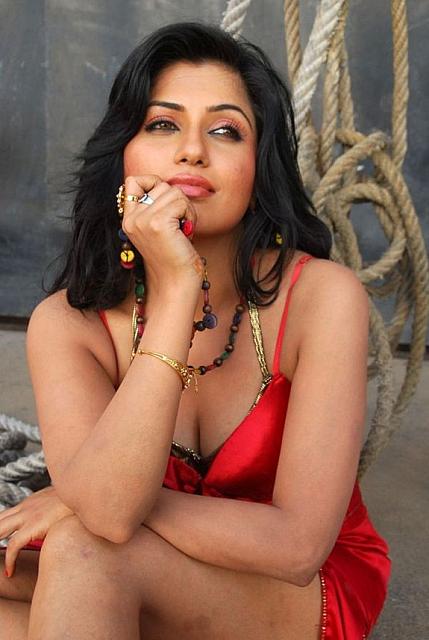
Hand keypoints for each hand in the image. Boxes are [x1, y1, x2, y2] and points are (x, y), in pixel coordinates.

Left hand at [0, 486, 72, 577]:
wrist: (88, 491)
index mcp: (32, 502)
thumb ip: (55, 511)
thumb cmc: (80, 500)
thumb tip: (58, 524)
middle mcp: (26, 507)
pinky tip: (11, 570)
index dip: (0, 528)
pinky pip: (13, 545)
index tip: (0, 540)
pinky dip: (9, 560)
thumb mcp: (63, 502)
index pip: (6, 516)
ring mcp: (28, 515)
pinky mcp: (34, 525)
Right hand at [122, 175, 203, 291]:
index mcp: (128, 219)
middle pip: (160, 185)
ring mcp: (142, 220)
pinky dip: (190, 215)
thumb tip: (169, 186)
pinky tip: (186, 232)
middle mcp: (131, 218)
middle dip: (177, 200)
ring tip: (184, 229)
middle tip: (180, 223)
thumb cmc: (174, 257)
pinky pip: (181, 201)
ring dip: (186, 208)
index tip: (168, 203)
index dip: (153, 183)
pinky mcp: (157, 223)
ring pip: (173, 191)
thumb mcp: (158, 229)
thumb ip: (155, 208)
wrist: (176, 283)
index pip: (133, 181)